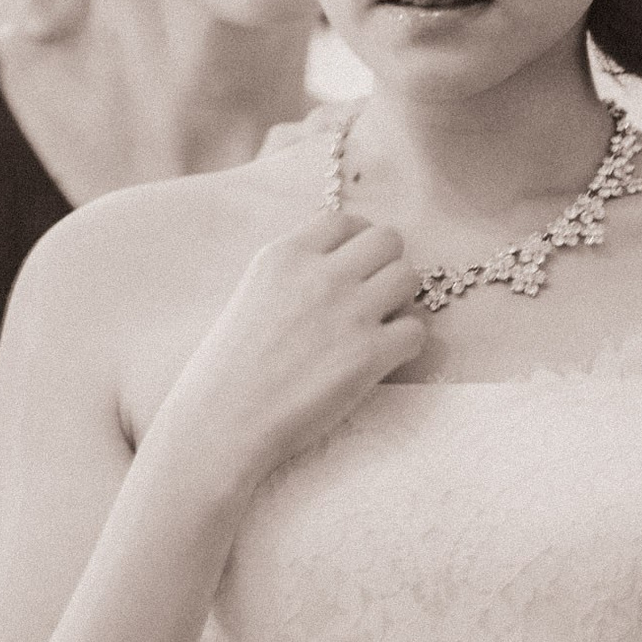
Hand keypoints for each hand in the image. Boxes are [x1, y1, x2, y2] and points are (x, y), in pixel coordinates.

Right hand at [148, 212, 424, 496]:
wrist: (223, 420)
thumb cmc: (229, 367)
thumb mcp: (253, 294)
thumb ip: (295, 273)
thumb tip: (340, 267)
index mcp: (283, 255)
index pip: (344, 220)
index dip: (358, 242)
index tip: (355, 267)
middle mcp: (319, 274)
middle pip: (388, 238)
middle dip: (387, 265)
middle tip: (374, 296)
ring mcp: (348, 312)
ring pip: (409, 277)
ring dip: (401, 301)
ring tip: (380, 327)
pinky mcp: (369, 355)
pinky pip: (417, 330)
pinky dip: (406, 344)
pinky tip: (383, 359)